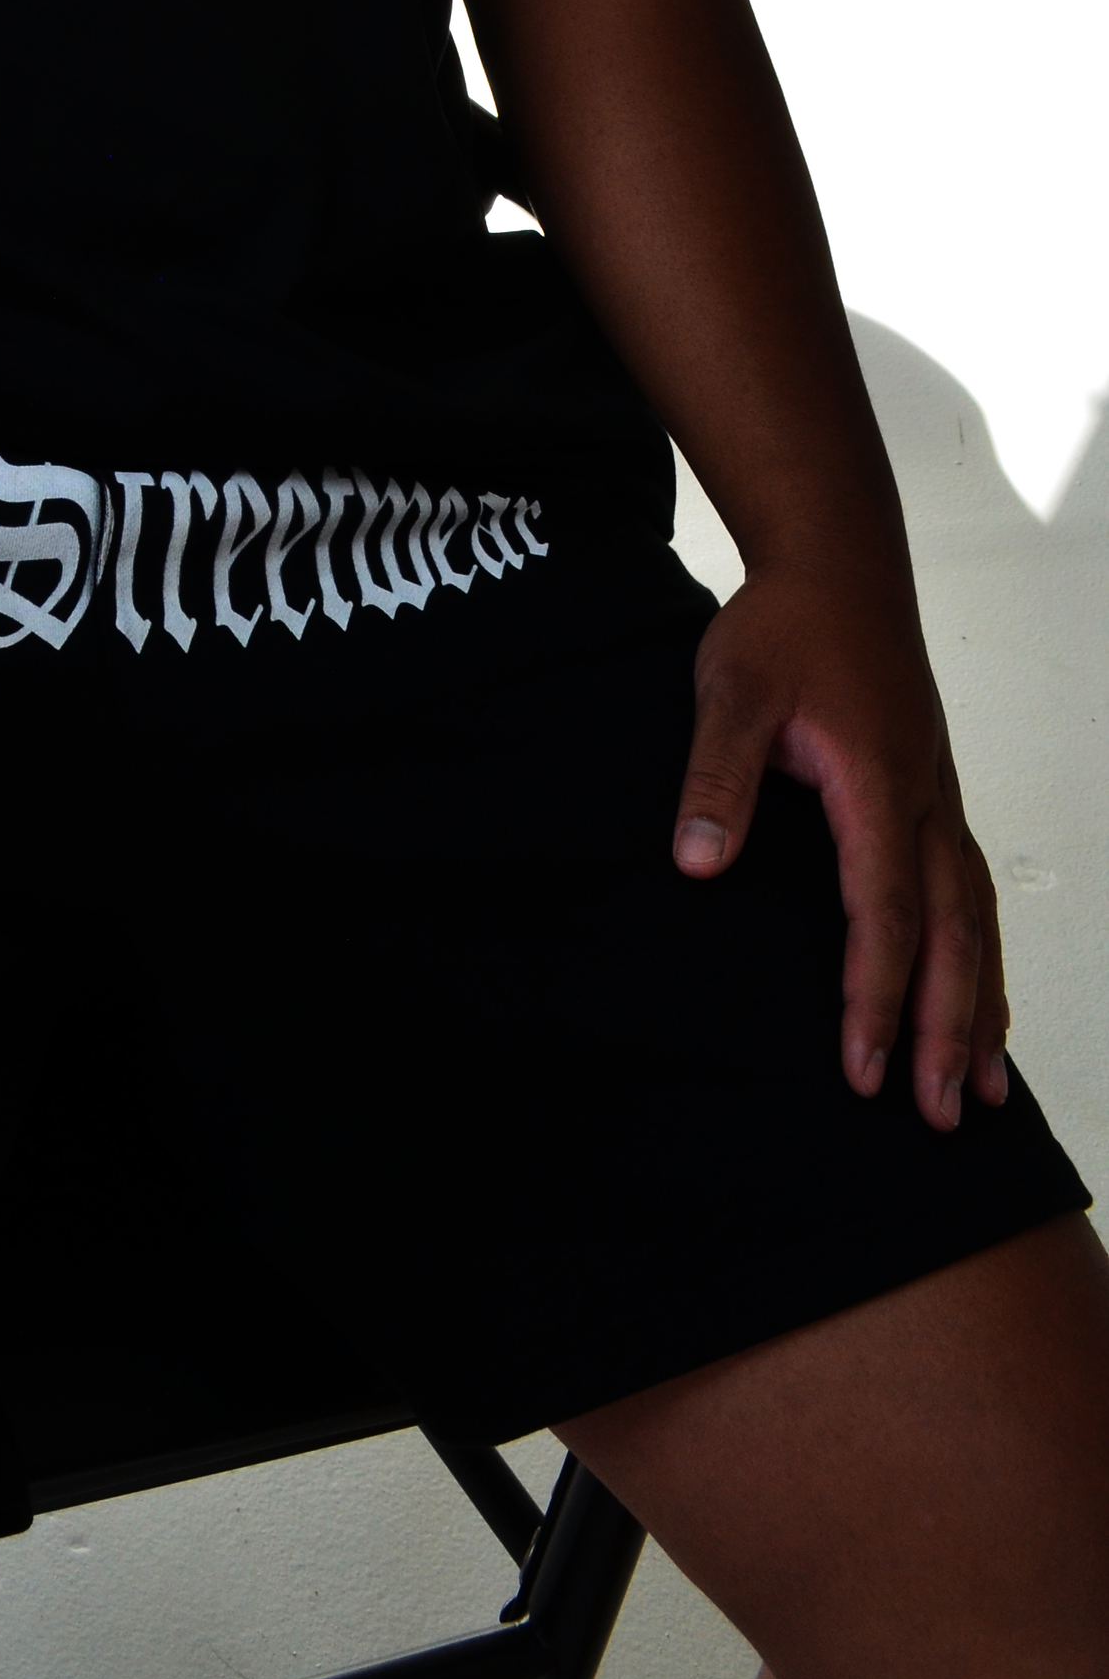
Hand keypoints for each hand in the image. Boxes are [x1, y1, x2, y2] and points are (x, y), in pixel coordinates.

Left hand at [671, 563, 1008, 1131]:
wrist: (840, 563)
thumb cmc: (783, 626)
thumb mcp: (731, 687)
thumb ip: (717, 773)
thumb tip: (698, 864)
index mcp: (877, 783)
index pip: (884, 912)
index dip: (876, 995)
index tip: (861, 1068)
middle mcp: (925, 800)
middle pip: (951, 933)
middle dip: (944, 1028)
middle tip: (936, 1114)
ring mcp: (940, 798)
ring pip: (977, 919)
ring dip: (977, 1006)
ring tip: (979, 1091)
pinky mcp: (934, 795)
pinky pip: (972, 892)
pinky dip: (981, 959)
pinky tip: (980, 1006)